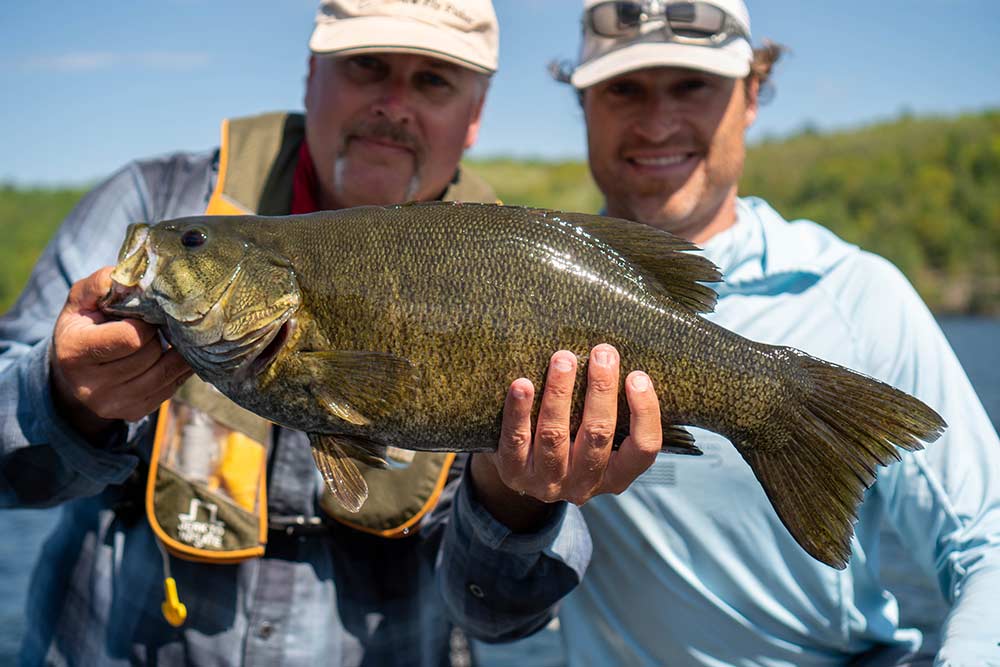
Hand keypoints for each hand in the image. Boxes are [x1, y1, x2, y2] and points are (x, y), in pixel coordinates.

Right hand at [50, 267, 192, 439]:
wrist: (75, 366)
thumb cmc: (85, 323)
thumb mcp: (84, 298)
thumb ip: (104, 282)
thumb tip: (135, 280)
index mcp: (74, 352)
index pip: (131, 337)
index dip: (146, 321)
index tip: (145, 313)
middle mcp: (89, 386)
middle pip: (150, 354)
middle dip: (159, 334)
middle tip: (158, 324)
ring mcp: (112, 404)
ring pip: (165, 373)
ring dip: (174, 352)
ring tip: (169, 336)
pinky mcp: (132, 413)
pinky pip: (171, 388)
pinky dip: (177, 369)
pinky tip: (171, 354)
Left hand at [471, 343, 661, 531]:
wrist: (521, 472)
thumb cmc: (571, 441)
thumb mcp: (596, 438)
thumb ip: (610, 410)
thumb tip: (618, 358)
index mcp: (616, 475)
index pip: (643, 449)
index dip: (645, 412)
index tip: (637, 376)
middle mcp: (585, 483)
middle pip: (598, 434)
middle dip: (601, 389)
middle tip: (602, 353)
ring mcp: (548, 481)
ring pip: (556, 435)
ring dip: (560, 393)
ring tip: (563, 359)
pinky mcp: (515, 474)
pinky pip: (516, 439)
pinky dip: (519, 410)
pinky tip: (522, 384)